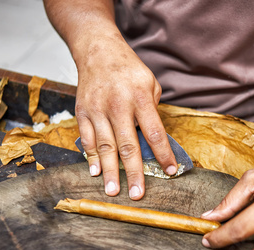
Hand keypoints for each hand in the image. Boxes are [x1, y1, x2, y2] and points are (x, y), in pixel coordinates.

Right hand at [74, 33, 176, 198]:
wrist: (98, 51)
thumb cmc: (128, 70)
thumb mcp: (150, 83)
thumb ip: (152, 111)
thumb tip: (154, 141)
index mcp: (139, 97)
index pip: (154, 132)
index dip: (163, 154)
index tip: (171, 171)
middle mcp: (117, 105)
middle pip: (127, 145)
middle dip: (134, 172)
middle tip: (137, 194)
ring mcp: (97, 109)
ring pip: (105, 146)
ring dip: (109, 171)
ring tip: (113, 191)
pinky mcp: (82, 112)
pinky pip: (87, 139)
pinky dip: (91, 157)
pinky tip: (95, 172)